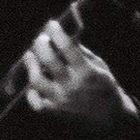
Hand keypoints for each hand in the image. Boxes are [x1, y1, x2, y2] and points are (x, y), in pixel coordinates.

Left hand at [23, 21, 138, 130]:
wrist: (109, 114)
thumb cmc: (104, 85)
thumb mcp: (99, 65)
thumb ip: (81, 52)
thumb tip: (64, 35)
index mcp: (87, 72)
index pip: (68, 48)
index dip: (57, 34)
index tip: (51, 24)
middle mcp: (72, 86)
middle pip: (49, 61)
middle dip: (41, 46)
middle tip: (40, 38)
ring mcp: (60, 99)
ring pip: (37, 81)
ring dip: (31, 66)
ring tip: (29, 55)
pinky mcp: (54, 110)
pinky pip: (35, 102)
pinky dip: (31, 93)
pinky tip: (31, 84)